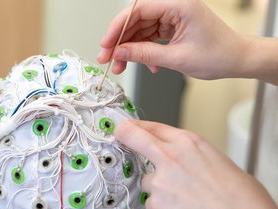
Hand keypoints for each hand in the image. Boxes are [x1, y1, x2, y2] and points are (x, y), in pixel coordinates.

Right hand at [97, 0, 246, 78]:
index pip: (138, 10)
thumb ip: (145, 54)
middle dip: (120, 40)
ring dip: (128, 48)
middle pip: (136, 19)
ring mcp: (172, 16)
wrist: (238, 60)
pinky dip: (142, 50)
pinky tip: (143, 64)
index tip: (107, 44)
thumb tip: (120, 53)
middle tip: (107, 58)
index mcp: (179, 4)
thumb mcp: (177, 58)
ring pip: (140, 29)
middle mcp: (174, 6)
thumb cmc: (219, 55)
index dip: (118, 27)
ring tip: (120, 66)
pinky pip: (149, 35)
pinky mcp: (172, 26)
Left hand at [114, 120, 277, 208]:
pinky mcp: (154, 203)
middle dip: (123, 135)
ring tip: (183, 200)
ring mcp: (159, 180)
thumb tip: (179, 160)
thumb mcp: (215, 160)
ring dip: (157, 189)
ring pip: (145, 180)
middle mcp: (169, 157)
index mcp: (188, 142)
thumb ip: (190, 156)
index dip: (137, 127)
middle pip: (134, 138)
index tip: (129, 128)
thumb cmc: (239, 197)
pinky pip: (150, 203)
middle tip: (119, 135)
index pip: (153, 126)